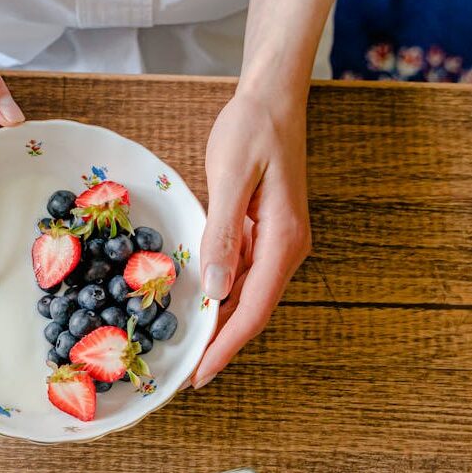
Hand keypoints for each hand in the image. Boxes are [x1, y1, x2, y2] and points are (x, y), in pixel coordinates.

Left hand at [192, 91, 310, 387]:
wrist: (272, 97)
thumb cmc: (252, 128)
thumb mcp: (231, 176)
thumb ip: (222, 232)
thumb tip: (216, 288)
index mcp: (283, 239)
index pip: (253, 309)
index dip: (226, 347)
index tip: (200, 376)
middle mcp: (286, 247)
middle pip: (252, 311)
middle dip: (221, 345)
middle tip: (185, 375)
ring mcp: (277, 241)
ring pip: (247, 296)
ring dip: (219, 323)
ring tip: (186, 349)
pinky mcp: (263, 232)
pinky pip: (242, 274)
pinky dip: (220, 294)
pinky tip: (196, 305)